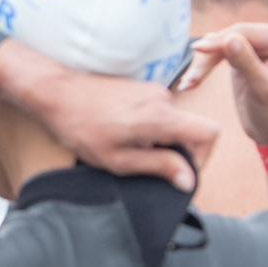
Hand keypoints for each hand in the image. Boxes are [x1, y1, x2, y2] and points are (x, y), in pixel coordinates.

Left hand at [0, 41, 218, 190]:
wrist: (58, 93)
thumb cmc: (82, 127)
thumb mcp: (119, 158)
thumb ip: (158, 166)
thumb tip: (188, 179)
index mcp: (161, 117)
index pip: (209, 132)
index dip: (203, 156)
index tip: (181, 169)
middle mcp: (162, 98)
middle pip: (190, 129)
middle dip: (174, 150)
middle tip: (142, 160)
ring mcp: (153, 90)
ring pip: (172, 122)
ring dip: (158, 138)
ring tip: (125, 144)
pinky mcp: (142, 87)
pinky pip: (158, 112)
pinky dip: (148, 127)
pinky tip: (120, 131)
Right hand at [180, 23, 267, 145]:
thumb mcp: (262, 88)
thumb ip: (246, 62)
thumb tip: (229, 39)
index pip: (243, 33)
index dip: (217, 42)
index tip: (195, 50)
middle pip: (228, 37)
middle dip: (207, 57)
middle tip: (190, 79)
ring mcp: (255, 44)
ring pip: (218, 45)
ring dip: (202, 63)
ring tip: (188, 84)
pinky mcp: (241, 54)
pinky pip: (217, 53)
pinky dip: (204, 66)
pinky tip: (192, 81)